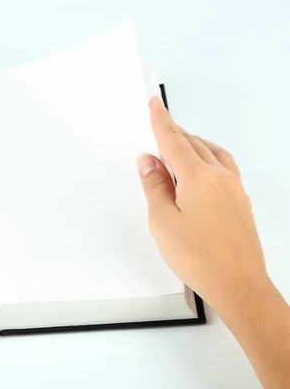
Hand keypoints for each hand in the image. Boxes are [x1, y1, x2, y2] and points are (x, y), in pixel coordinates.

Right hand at [138, 97, 289, 388]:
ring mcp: (235, 189)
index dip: (161, 121)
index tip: (155, 104)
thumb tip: (148, 162)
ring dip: (192, 146)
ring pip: (211, 154)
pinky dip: (207, 160)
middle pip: (193, 144)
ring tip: (175, 149)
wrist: (239, 285)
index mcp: (199, 177)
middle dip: (173, 134)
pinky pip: (223, 168)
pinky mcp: (241, 203)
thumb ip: (154, 187)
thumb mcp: (162, 221)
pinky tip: (200, 172)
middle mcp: (221, 177)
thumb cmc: (201, 258)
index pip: (174, 140)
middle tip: (157, 128)